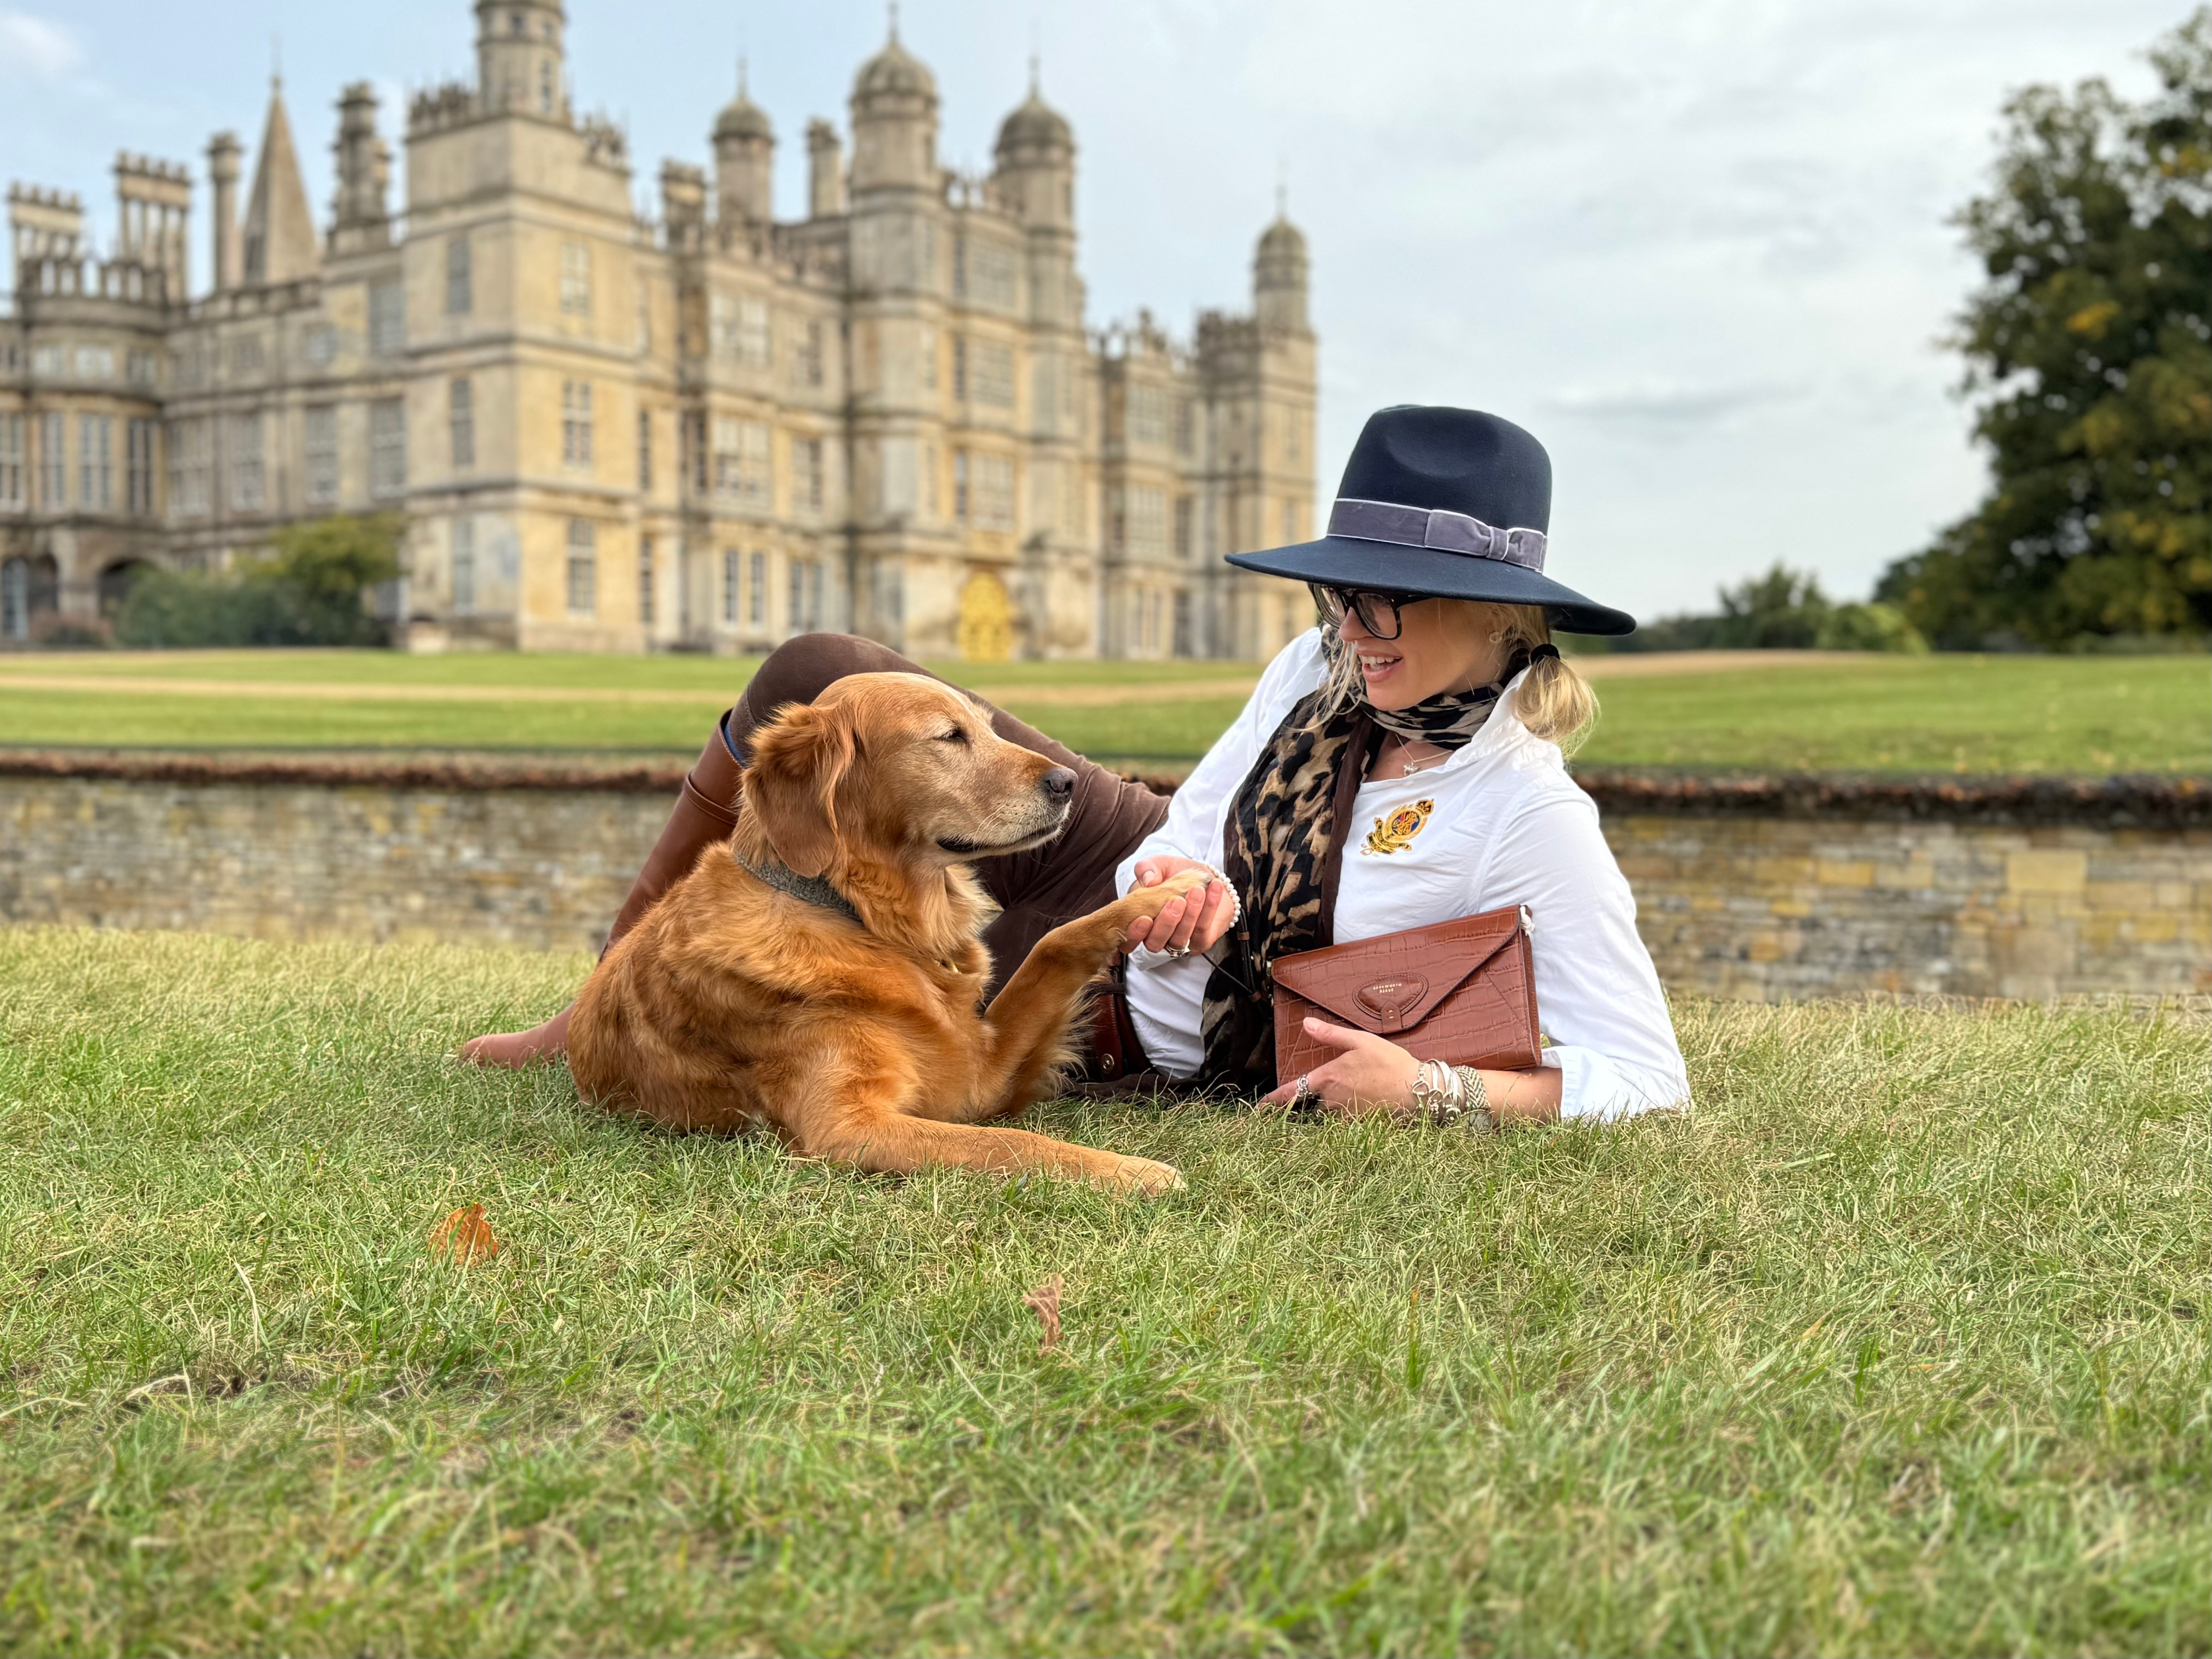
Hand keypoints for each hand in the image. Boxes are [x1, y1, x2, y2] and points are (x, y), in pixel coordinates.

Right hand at [1123, 856, 1235, 958]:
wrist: (1204, 878)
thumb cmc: (1174, 875)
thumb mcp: (1158, 865)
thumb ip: (1147, 868)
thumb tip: (1149, 881)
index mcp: (1139, 923)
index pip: (1129, 941)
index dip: (1134, 935)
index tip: (1144, 918)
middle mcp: (1156, 937)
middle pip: (1155, 942)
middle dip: (1166, 922)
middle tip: (1178, 900)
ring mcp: (1178, 942)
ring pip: (1180, 939)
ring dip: (1190, 916)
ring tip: (1197, 891)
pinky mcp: (1200, 942)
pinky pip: (1203, 931)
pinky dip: (1209, 908)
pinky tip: (1214, 888)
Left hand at [1259, 1018, 1418, 1116]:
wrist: (1417, 1091)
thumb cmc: (1390, 1062)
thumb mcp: (1360, 1041)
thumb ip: (1331, 1035)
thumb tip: (1306, 1023)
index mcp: (1328, 1077)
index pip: (1292, 1091)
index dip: (1273, 1101)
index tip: (1260, 1108)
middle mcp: (1331, 1100)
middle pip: (1312, 1102)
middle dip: (1316, 1097)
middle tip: (1335, 1088)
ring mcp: (1344, 1115)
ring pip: (1328, 1112)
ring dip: (1332, 1105)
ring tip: (1356, 1094)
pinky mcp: (1358, 1125)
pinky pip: (1343, 1122)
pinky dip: (1346, 1116)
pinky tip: (1363, 1105)